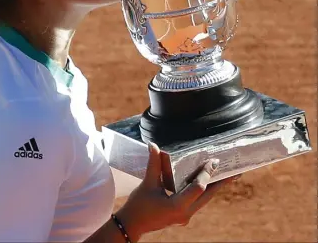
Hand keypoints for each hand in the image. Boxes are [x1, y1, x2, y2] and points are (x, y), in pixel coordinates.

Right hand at [115, 142, 237, 239]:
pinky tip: (209, 182)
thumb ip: (153, 163)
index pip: (197, 188)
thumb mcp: (147, 183)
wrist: (133, 224)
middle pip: (208, 196)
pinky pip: (198, 201)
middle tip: (235, 171)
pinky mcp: (183, 215)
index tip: (213, 161)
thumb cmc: (139, 205)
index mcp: (177, 207)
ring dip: (215, 187)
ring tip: (228, 176)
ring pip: (205, 199)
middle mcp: (185, 214)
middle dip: (221, 182)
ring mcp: (185, 216)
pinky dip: (204, 190)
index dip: (205, 173)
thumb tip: (153, 145)